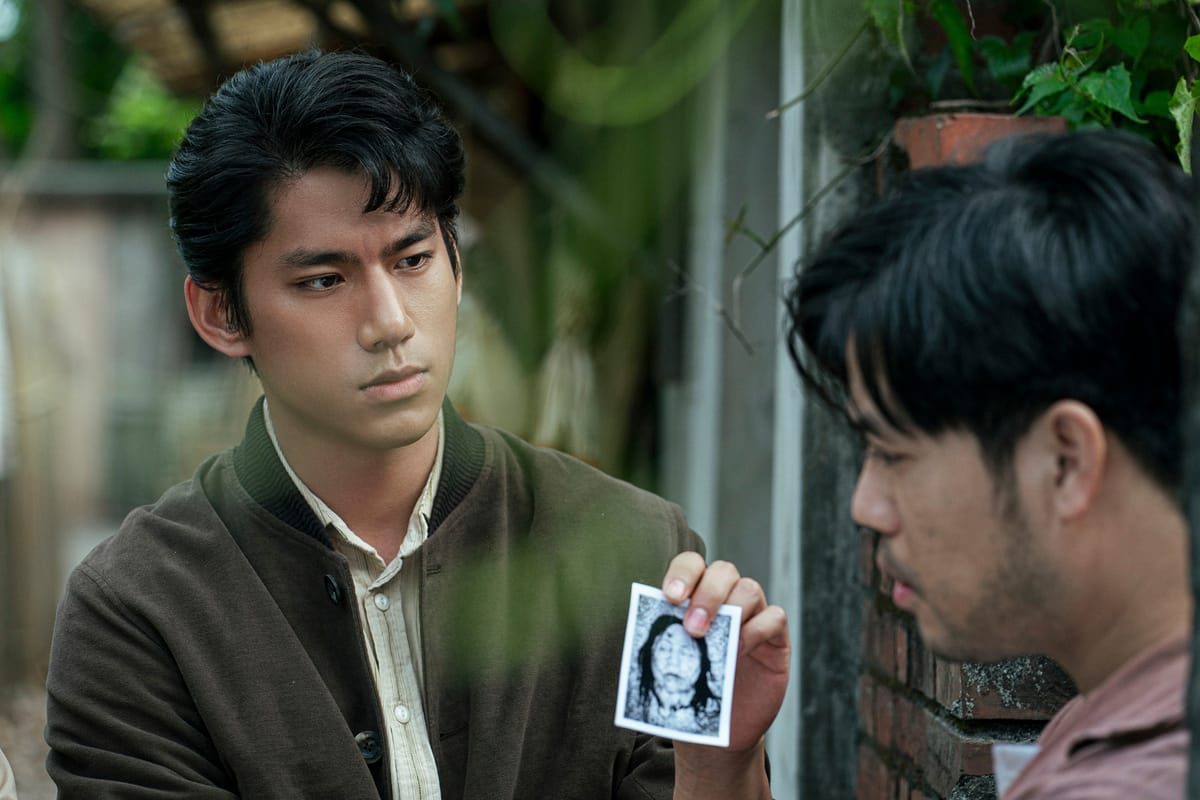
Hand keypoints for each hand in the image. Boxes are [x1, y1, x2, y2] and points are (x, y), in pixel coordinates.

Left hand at [662, 552, 789, 798]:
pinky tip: (739, 650)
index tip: (670, 597)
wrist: (720, 730)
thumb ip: (670, 640)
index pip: (692, 565)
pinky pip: (774, 617)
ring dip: (731, 610)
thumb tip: (654, 626)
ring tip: (714, 641)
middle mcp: (727, 597)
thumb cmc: (693, 690)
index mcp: (697, 595)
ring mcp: (754, 614)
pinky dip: (756, 629)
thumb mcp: (675, 665)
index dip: (683, 573)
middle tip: (692, 628)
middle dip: (708, 594)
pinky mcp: (776, 637)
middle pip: (724, 571)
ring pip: (749, 588)